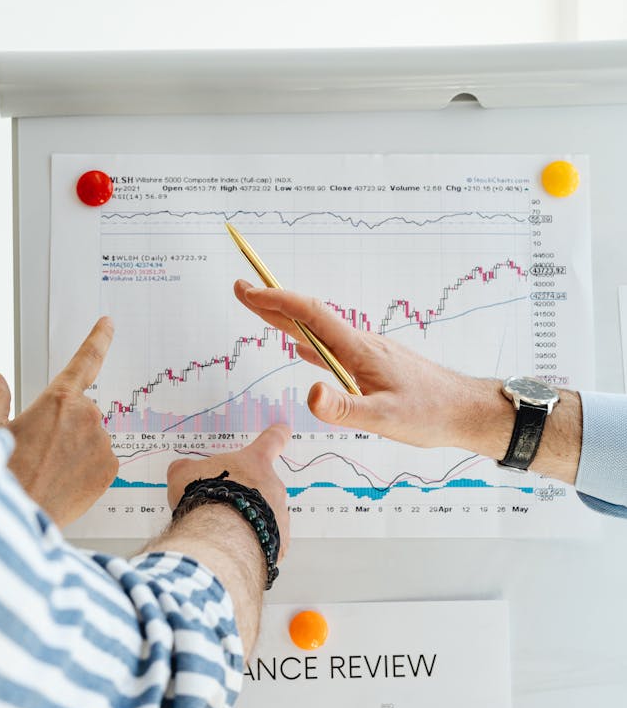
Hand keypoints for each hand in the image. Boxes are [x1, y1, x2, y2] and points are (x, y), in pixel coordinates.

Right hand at [0, 317, 118, 525]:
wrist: (18, 519)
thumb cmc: (1, 475)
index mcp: (58, 400)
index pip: (85, 360)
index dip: (98, 339)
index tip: (108, 324)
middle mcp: (86, 416)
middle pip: (81, 411)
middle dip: (64, 425)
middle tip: (39, 450)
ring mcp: (102, 443)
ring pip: (91, 437)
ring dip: (75, 447)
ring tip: (49, 470)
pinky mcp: (110, 469)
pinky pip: (101, 460)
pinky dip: (86, 467)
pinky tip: (64, 481)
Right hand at [166, 423, 290, 559]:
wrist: (218, 536)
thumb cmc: (205, 499)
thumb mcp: (183, 475)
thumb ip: (186, 469)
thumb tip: (182, 469)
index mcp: (255, 463)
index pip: (271, 441)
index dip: (276, 435)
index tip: (283, 430)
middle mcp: (273, 486)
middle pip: (264, 485)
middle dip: (246, 495)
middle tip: (223, 505)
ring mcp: (280, 515)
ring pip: (266, 516)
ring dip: (249, 520)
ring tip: (224, 530)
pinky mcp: (279, 543)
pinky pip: (267, 542)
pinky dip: (252, 545)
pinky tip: (233, 548)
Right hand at [234, 280, 477, 449]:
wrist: (467, 411)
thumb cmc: (431, 414)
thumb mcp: (385, 418)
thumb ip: (345, 408)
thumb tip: (310, 394)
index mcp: (359, 350)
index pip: (312, 316)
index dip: (278, 301)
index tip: (250, 290)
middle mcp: (361, 344)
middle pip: (310, 318)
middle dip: (273, 303)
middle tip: (241, 289)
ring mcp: (367, 354)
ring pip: (320, 333)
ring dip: (288, 321)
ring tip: (262, 312)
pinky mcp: (373, 366)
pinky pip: (333, 349)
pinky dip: (310, 344)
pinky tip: (302, 351)